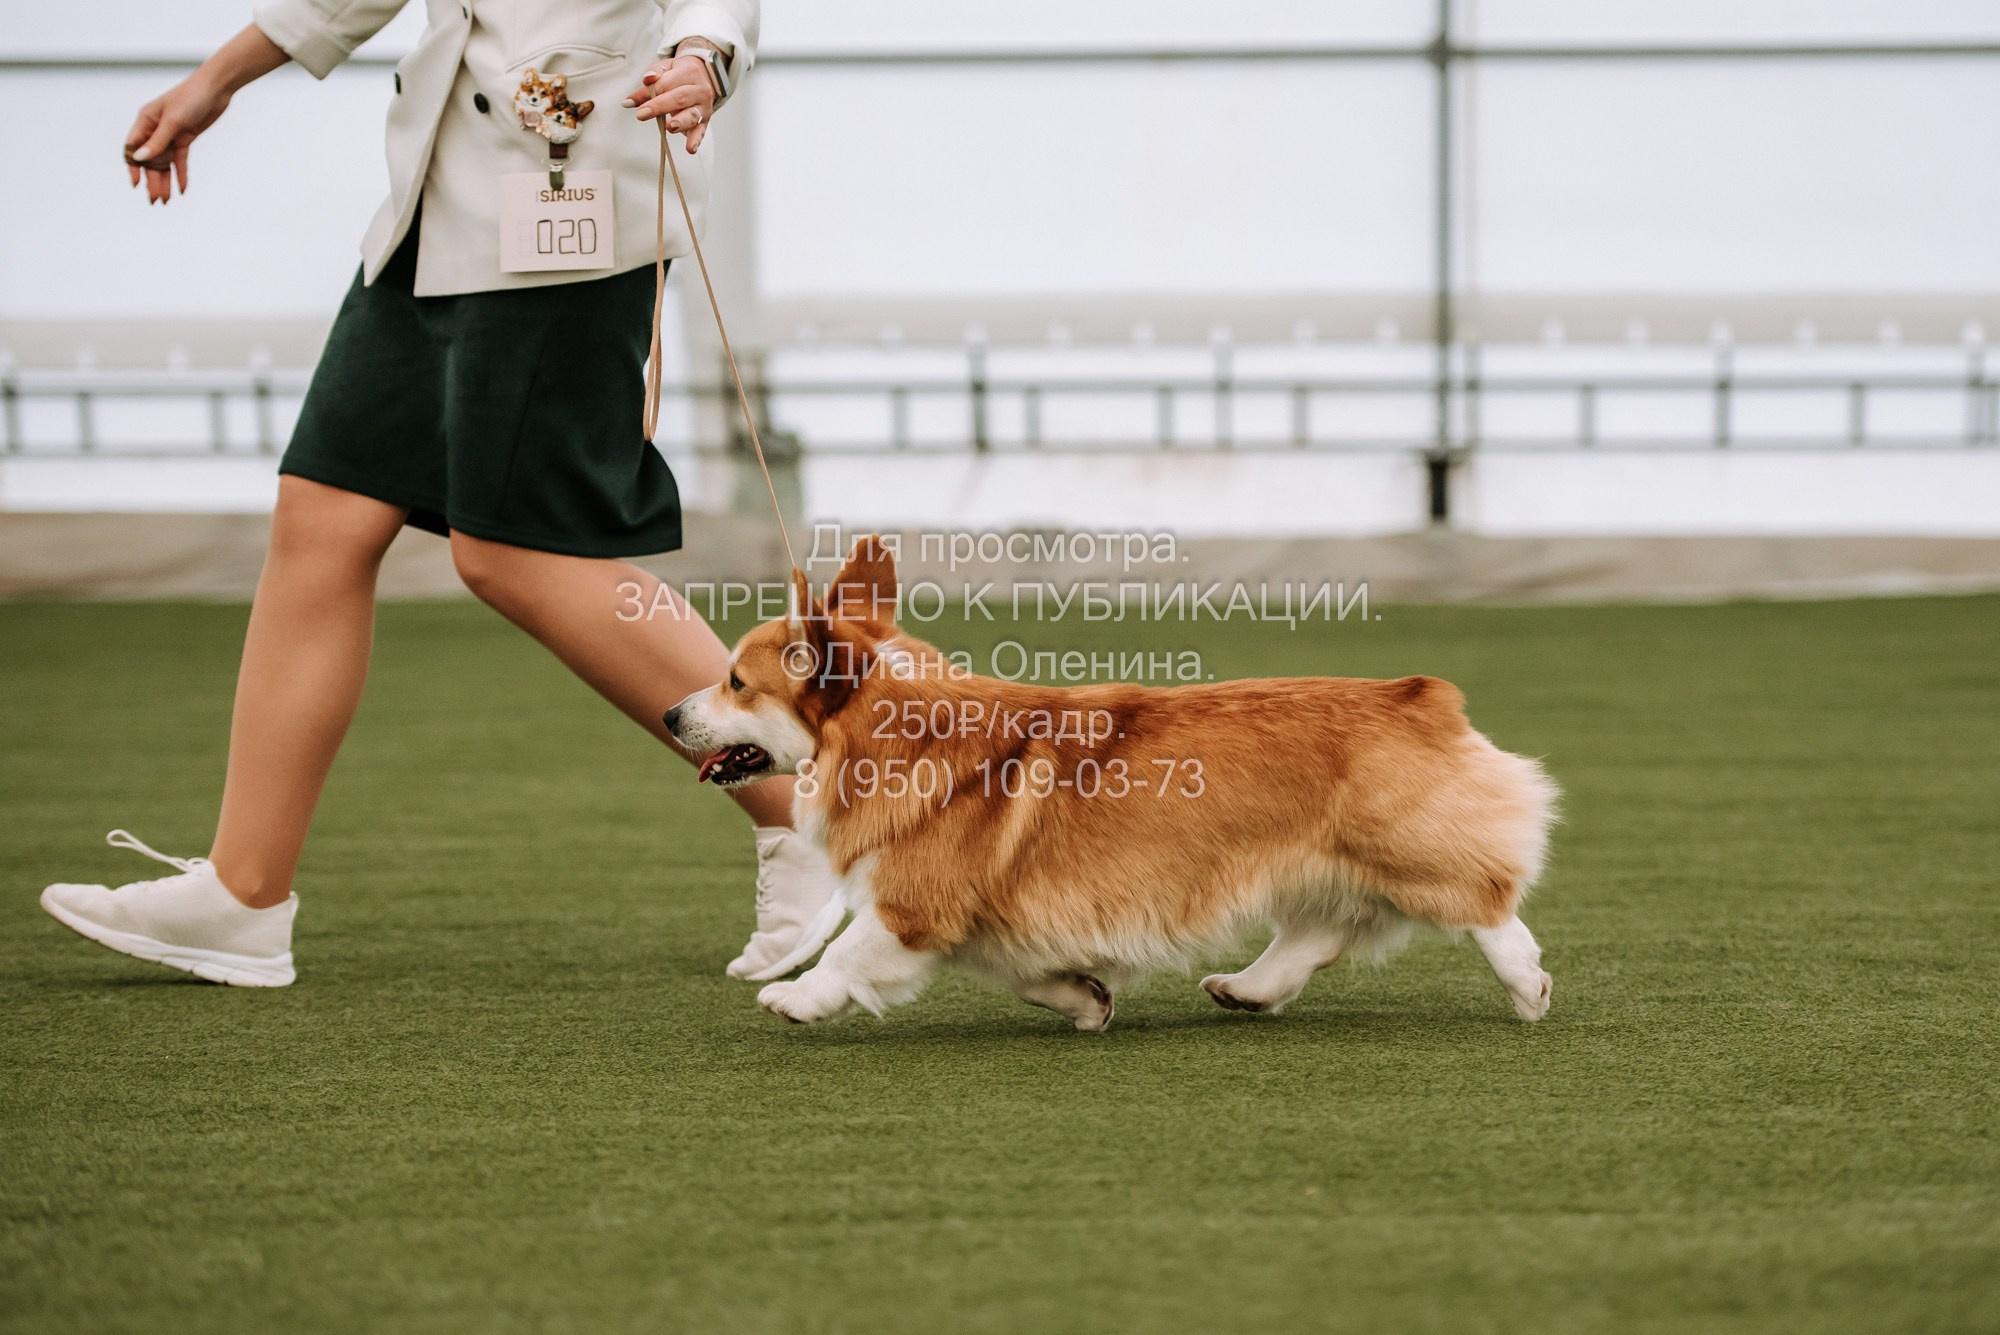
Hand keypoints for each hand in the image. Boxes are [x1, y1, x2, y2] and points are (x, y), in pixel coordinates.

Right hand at [125, 72, 231, 203]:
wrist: (216, 89)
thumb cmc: (191, 98)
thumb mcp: (173, 121)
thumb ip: (157, 141)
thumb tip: (139, 159)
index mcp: (145, 121)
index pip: (132, 147)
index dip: (133, 166)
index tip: (136, 183)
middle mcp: (154, 129)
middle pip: (149, 160)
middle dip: (150, 180)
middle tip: (153, 201)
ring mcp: (170, 135)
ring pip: (164, 163)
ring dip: (164, 181)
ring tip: (164, 201)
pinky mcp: (185, 139)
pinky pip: (180, 161)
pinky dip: (181, 174)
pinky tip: (182, 190)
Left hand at [622, 56, 716, 152]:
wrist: (703, 77)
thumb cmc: (679, 74)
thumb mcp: (666, 68)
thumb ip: (652, 76)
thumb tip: (639, 89)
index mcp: (689, 72)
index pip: (666, 83)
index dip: (649, 92)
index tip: (632, 102)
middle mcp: (700, 89)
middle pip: (679, 98)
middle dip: (659, 106)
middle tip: (641, 114)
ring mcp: (703, 107)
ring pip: (691, 115)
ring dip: (680, 122)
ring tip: (670, 127)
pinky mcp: (704, 121)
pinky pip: (700, 132)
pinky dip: (695, 140)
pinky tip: (690, 149)